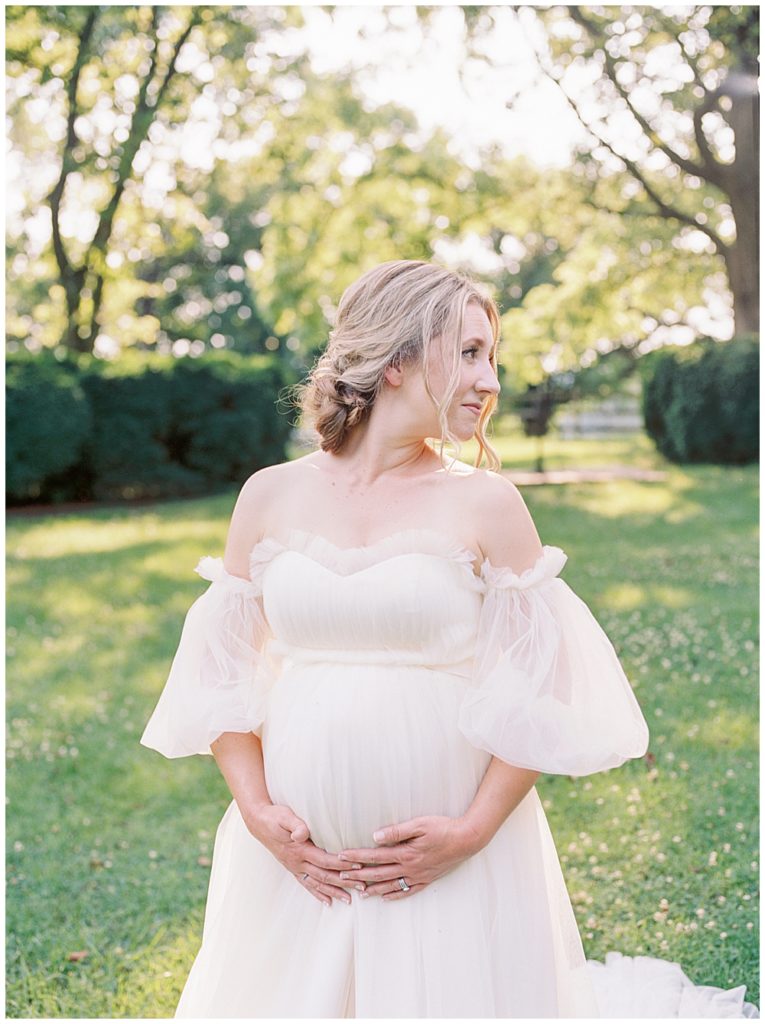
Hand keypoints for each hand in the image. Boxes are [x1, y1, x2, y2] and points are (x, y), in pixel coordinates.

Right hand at [243, 802, 364, 906]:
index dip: (342, 864)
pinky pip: (307, 884)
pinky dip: (318, 893)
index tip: (358, 866)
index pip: (325, 860)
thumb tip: (302, 833)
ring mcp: (295, 868)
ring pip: (317, 883)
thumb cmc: (274, 816)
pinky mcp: (293, 868)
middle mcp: (298, 863)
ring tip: (349, 900)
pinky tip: (328, 901)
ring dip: (333, 891)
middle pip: (325, 875)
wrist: (258, 822)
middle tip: (362, 886)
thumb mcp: (284, 816)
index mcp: (299, 850)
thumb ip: (294, 825)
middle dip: (344, 881)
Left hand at [337, 815, 479, 900]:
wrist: (467, 840)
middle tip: (341, 877)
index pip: (375, 856)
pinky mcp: (427, 879)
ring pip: (391, 885)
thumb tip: (375, 836)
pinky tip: (386, 898)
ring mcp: (418, 875)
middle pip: (379, 873)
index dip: (356, 857)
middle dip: (358, 875)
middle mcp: (409, 867)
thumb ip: (397, 831)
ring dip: (374, 889)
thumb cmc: (443, 827)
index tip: (341, 858)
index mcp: (405, 853)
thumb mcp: (420, 824)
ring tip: (360, 892)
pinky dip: (395, 895)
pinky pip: (408, 890)